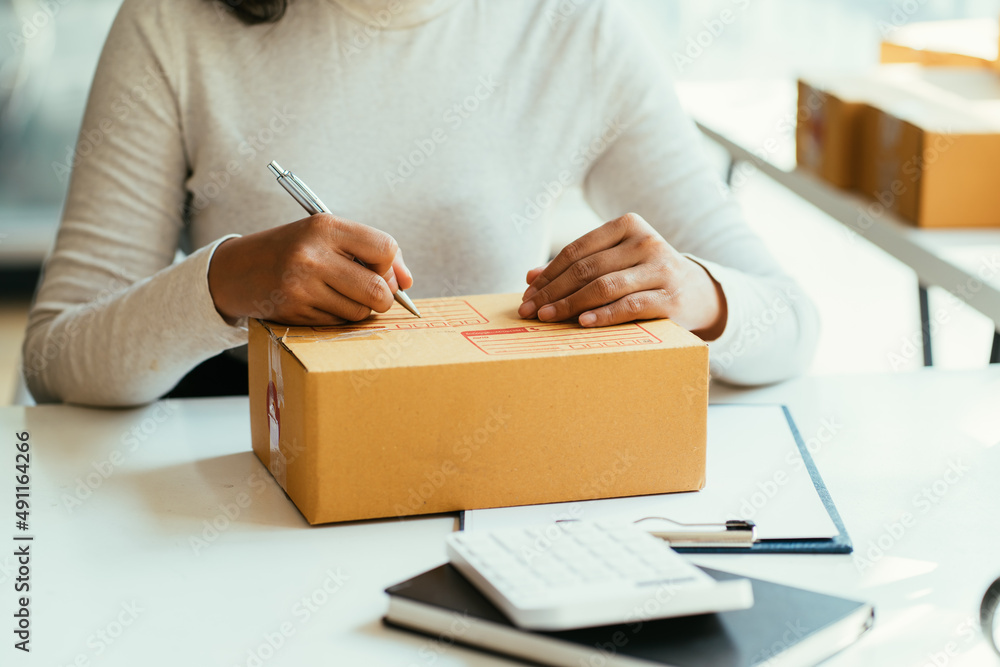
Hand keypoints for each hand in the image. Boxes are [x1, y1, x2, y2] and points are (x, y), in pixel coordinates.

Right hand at [208, 213, 412, 324]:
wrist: (236, 269)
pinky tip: (319, 302)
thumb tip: (407, 283)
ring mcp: (301, 286)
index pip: (385, 248)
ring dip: (359, 309)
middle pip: (378, 290)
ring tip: (339, 294)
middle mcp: (312, 255)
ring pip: (361, 311)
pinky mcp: (294, 311)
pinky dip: (337, 317)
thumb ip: (371, 253)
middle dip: (383, 297)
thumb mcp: (327, 236)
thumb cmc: (293, 249)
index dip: (391, 266)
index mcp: (325, 226)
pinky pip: (338, 323)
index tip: (381, 271)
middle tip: (371, 293)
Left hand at [518, 213, 726, 337]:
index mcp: (628, 225)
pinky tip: (582, 322)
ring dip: (570, 305)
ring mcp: (661, 269)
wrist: (698, 292)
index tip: (527, 294)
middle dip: (553, 292)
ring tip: (548, 318)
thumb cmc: (644, 275)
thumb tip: (530, 277)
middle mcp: (647, 242)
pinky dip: (604, 315)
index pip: (577, 250)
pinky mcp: (671, 298)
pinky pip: (630, 306)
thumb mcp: (615, 261)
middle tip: (531, 310)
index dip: (548, 274)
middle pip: (587, 269)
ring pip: (605, 287)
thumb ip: (578, 264)